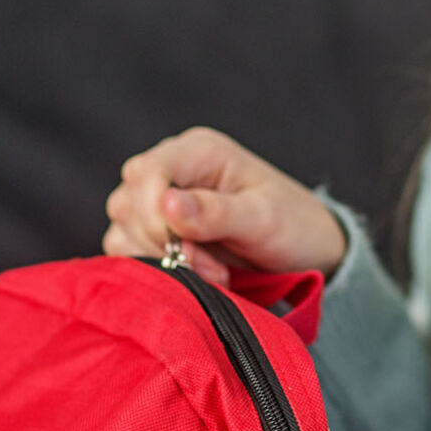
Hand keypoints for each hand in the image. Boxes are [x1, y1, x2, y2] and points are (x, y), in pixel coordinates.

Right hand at [103, 127, 347, 286]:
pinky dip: (156, 271)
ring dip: (161, 260)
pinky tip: (198, 277)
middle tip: (211, 268)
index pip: (146, 172)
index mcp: (198, 152)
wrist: (307, 251)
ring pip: (123, 230)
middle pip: (127, 203)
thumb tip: (167, 205)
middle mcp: (172, 172)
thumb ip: (216, 212)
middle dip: (162, 243)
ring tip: (213, 274)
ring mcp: (160, 204)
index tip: (182, 247)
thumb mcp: (264, 218)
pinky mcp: (156, 236)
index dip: (153, 213)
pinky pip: (128, 253)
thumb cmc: (293, 225)